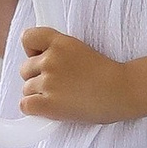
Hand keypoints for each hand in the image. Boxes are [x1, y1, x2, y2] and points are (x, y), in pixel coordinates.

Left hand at [18, 25, 136, 122]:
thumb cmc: (105, 74)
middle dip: (36, 77)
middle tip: (58, 83)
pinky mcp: (49, 104)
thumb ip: (58, 50)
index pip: (27, 38)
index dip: (32, 50)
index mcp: (60, 42)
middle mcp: (51, 60)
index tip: (41, 58)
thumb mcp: (80, 49)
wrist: (121, 91)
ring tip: (61, 97)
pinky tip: (50, 108)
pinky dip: (34, 109)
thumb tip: (37, 59)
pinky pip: (25, 105)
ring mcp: (49, 82)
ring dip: (38, 95)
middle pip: (24, 69)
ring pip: (26, 89)